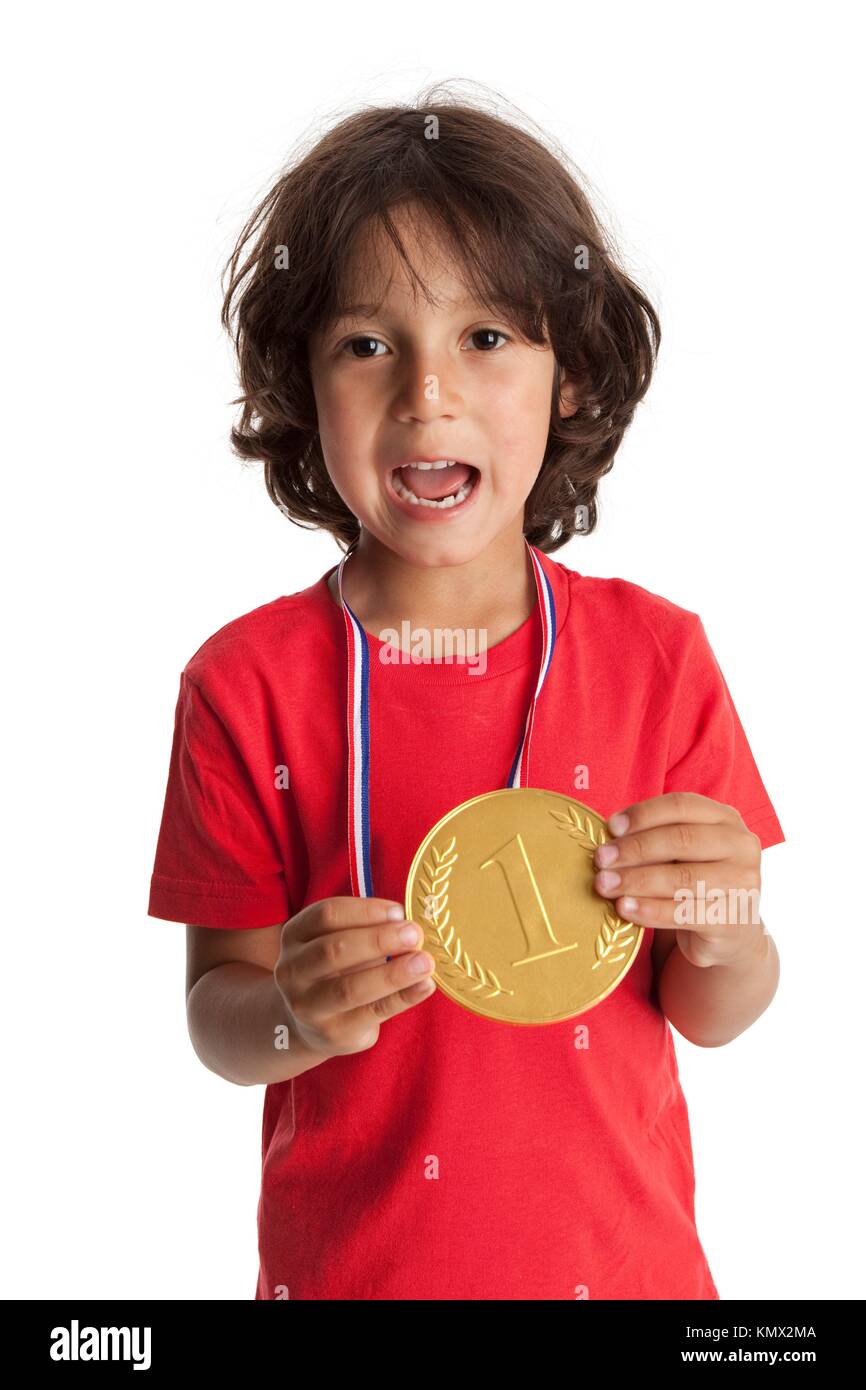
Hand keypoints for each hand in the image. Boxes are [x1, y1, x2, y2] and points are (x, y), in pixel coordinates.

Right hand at [274, 897, 435, 1055]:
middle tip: (414, 934)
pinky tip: (425, 986)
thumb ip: (366, 931)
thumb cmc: (334, 971)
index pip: (326, 915)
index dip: (365, 911)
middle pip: (333, 949)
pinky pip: (372, 1013)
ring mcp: (308, 1006)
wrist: (310, 1025)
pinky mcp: (334, 1033)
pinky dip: (403, 998)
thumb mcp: (338, 942)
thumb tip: (409, 926)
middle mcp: (293, 970)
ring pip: (349, 989)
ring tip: (425, 962)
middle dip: (378, 940)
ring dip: (392, 974)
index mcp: (295, 936)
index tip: (398, 911)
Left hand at [592, 792, 764, 967]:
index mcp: (726, 818)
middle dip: (634, 849)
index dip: (644, 814)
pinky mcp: (732, 919)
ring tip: (605, 885)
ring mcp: (743, 884)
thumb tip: (609, 839)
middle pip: (681, 840)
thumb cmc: (695, 880)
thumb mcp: (681, 852)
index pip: (682, 805)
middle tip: (601, 859)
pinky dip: (649, 910)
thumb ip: (654, 838)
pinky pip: (683, 912)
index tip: (611, 827)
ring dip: (636, 880)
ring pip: (681, 878)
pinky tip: (624, 908)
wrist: (730, 931)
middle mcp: (741, 846)